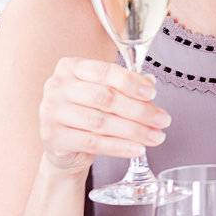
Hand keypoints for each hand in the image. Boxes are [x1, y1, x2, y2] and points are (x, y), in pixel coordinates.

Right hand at [38, 57, 169, 175]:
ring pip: (101, 122)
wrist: (62, 143)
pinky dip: (119, 147)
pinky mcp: (54, 137)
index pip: (105, 71)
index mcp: (71, 67)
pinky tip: (137, 149)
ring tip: (156, 137)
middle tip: (162, 120)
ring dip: (134, 131)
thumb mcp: (104, 93)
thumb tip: (150, 83)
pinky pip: (93, 143)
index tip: (152, 94)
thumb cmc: (86, 110)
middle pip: (105, 98)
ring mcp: (52, 112)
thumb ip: (125, 86)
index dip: (131, 83)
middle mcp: (57, 86)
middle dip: (139, 111)